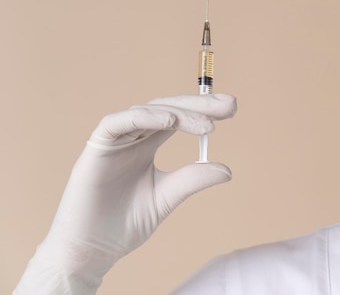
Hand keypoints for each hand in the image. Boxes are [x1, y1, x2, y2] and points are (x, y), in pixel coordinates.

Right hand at [14, 94, 236, 294]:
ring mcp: (115, 140)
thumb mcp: (166, 197)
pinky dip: (145, 118)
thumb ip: (192, 180)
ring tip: (207, 124)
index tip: (232, 109)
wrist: (92, 250)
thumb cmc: (125, 224)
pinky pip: (118, 123)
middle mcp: (132, 137)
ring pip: (148, 111)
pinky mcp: (97, 147)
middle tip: (230, 105)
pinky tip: (170, 122)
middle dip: (199, 105)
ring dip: (179, 113)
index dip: (204, 110)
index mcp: (148, 145)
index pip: (179, 118)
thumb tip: (228, 170)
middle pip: (168, 108)